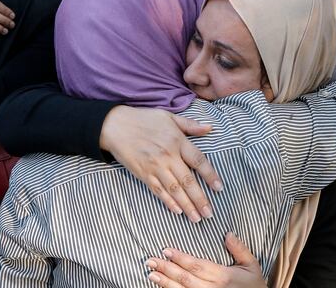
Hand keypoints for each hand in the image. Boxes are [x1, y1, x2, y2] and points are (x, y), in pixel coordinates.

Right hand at [100, 106, 219, 222]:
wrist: (114, 125)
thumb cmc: (143, 119)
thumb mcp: (168, 116)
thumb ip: (190, 125)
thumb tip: (210, 128)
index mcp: (177, 141)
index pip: (198, 160)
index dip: (210, 175)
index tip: (220, 188)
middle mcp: (168, 156)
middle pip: (188, 181)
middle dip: (200, 199)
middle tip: (210, 214)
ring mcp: (155, 167)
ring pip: (174, 190)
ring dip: (187, 205)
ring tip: (197, 219)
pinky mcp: (143, 174)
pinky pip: (158, 191)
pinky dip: (168, 202)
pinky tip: (177, 211)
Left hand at [146, 232, 266, 287]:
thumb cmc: (254, 286)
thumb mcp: (252, 266)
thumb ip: (240, 249)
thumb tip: (227, 234)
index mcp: (223, 277)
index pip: (197, 266)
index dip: (180, 258)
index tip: (166, 250)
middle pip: (185, 279)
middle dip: (166, 269)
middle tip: (150, 261)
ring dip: (165, 283)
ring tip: (151, 275)